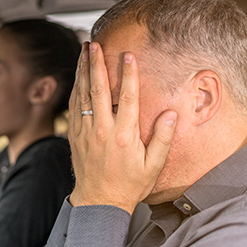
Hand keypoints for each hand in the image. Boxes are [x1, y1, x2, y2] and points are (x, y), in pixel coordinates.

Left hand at [68, 42, 176, 213]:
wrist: (98, 202)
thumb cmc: (129, 186)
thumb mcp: (153, 166)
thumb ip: (163, 139)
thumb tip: (172, 114)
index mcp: (124, 136)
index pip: (127, 97)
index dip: (128, 74)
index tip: (127, 55)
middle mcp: (102, 130)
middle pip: (99, 89)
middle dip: (97, 64)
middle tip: (95, 44)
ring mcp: (86, 132)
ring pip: (82, 95)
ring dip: (83, 71)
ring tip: (83, 51)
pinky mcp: (74, 136)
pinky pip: (73, 107)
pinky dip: (75, 89)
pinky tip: (77, 76)